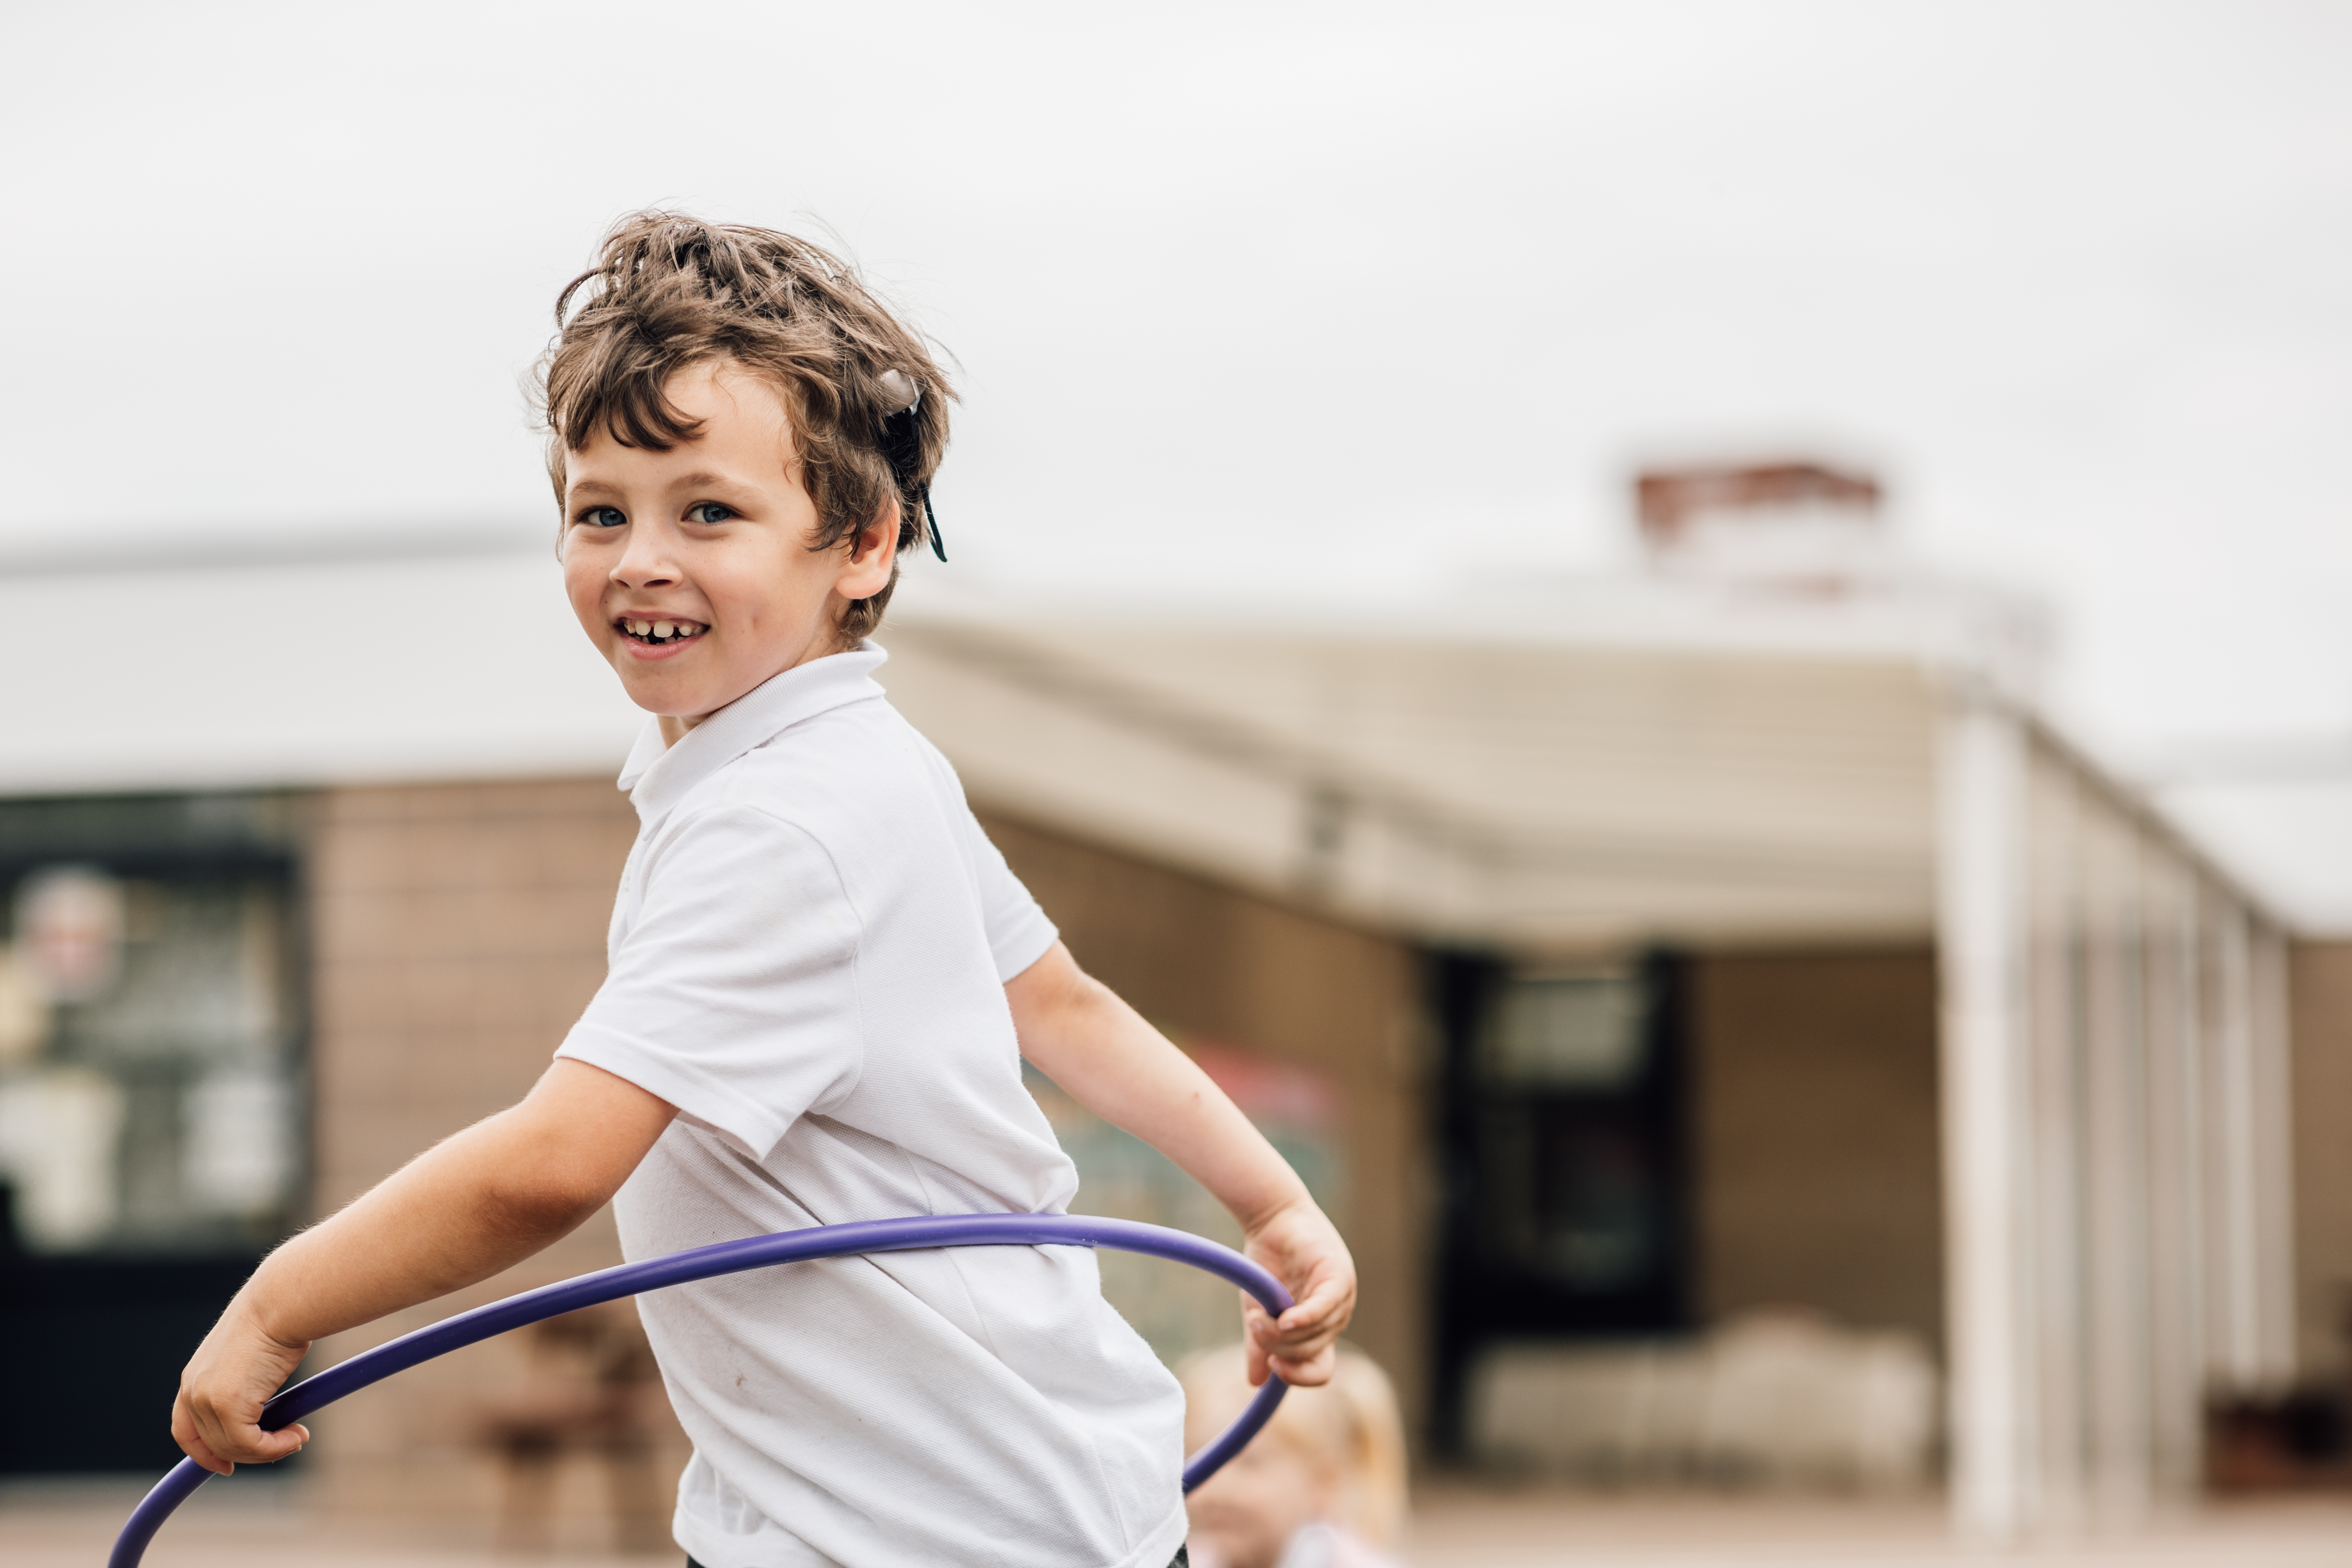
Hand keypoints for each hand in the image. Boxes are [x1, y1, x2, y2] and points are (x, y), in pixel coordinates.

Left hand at [172, 1301, 311, 1474]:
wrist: (281, 1303)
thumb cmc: (277, 1319)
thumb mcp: (250, 1356)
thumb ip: (246, 1384)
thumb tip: (267, 1413)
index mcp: (194, 1378)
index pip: (185, 1430)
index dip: (203, 1453)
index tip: (227, 1466)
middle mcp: (193, 1391)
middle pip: (213, 1444)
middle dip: (250, 1453)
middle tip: (287, 1443)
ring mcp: (207, 1399)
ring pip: (233, 1448)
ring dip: (268, 1450)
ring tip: (297, 1437)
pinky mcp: (228, 1406)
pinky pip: (250, 1444)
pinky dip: (275, 1447)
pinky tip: (297, 1435)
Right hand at [1239, 1198, 1355, 1387]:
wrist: (1271, 1219)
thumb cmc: (1268, 1264)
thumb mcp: (1259, 1312)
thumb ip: (1260, 1345)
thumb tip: (1255, 1383)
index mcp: (1319, 1332)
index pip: (1319, 1371)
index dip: (1298, 1377)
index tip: (1271, 1366)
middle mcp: (1335, 1319)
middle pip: (1310, 1353)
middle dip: (1279, 1347)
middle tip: (1254, 1326)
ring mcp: (1341, 1299)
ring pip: (1315, 1334)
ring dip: (1282, 1332)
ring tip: (1257, 1315)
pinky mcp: (1339, 1276)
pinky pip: (1326, 1307)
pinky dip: (1305, 1318)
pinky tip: (1285, 1319)